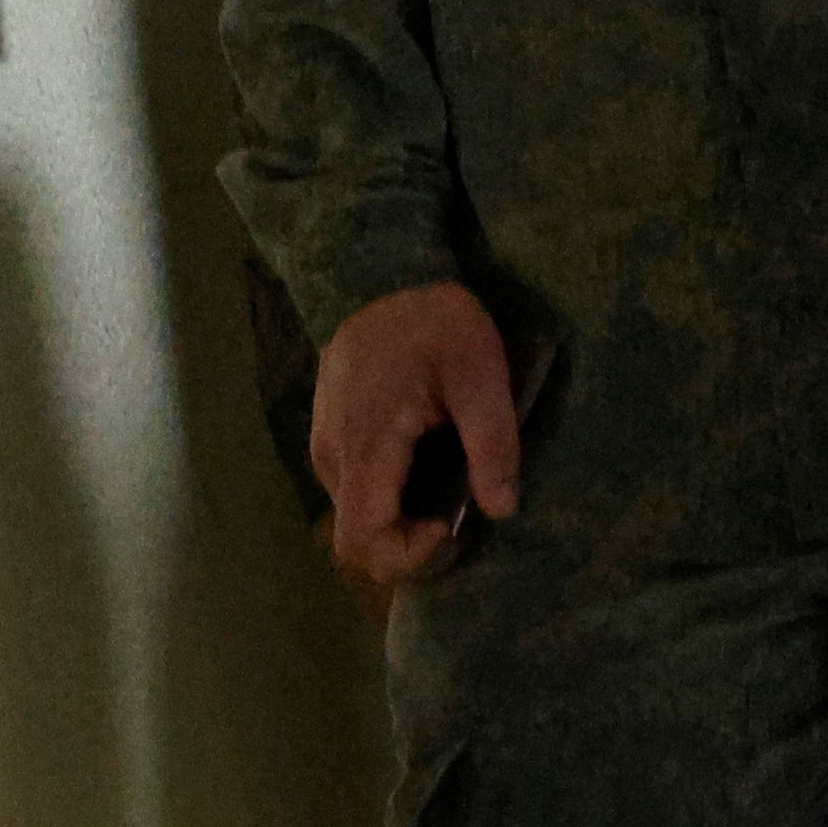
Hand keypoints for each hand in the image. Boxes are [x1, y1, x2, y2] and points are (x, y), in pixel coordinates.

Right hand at [309, 280, 521, 588]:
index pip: (363, 540)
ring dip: (399, 524)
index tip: (451, 527)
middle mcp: (333, 453)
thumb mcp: (480, 374)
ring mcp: (326, 443)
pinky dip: (389, 499)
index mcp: (365, 442)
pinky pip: (354, 489)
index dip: (408, 556)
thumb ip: (493, 445)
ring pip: (354, 515)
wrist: (382, 270)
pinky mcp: (332, 432)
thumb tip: (501, 510)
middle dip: (407, 549)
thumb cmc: (434, 319)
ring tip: (449, 492)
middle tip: (457, 522)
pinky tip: (427, 468)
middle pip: (355, 540)